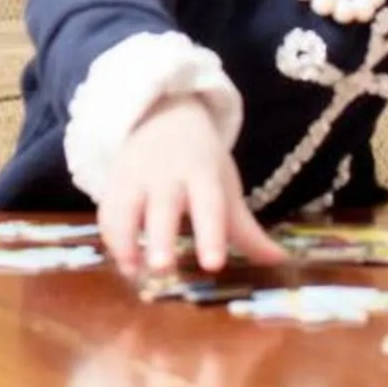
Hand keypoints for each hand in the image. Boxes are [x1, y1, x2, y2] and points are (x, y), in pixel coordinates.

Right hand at [98, 99, 287, 276]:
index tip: (213, 265)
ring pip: (125, 209)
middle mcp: (167, 175)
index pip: (209, 206)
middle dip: (160, 239)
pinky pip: (107, 212)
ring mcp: (135, 177)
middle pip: (163, 208)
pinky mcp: (113, 183)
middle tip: (163, 269)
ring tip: (133, 273)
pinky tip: (124, 263)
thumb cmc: (200, 159)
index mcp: (202, 175)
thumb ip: (246, 229)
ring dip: (126, 242)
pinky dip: (111, 238)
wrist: (163, 113)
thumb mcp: (225, 186)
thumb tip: (279, 260)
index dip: (211, 235)